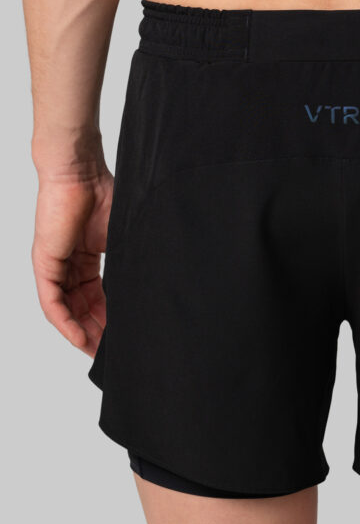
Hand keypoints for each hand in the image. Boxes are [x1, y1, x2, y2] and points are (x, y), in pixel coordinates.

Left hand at [32, 168, 113, 356]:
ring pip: (65, 311)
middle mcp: (67, 266)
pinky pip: (52, 303)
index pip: (97, 298)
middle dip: (97, 333)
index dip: (110, 320)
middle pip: (80, 309)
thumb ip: (128, 263)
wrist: (81, 171)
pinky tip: (80, 338)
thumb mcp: (122, 239)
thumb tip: (150, 288)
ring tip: (99, 352)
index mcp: (86, 259)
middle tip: (114, 353)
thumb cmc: (104, 194)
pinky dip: (65, 323)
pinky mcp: (44, 263)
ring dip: (81, 334)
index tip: (125, 338)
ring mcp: (54, 266)